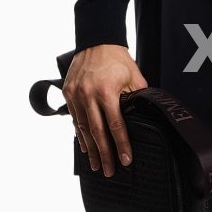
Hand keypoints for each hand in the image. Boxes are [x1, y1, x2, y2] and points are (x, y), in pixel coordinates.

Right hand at [63, 44, 148, 175]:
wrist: (96, 40)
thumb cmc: (117, 58)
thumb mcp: (134, 77)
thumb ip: (137, 98)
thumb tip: (143, 117)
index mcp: (107, 92)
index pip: (116, 125)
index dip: (122, 145)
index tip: (126, 160)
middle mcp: (88, 95)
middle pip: (97, 132)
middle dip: (105, 154)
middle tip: (110, 171)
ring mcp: (76, 95)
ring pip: (83, 129)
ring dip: (90, 149)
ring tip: (96, 165)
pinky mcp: (68, 93)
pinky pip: (74, 119)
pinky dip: (80, 135)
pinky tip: (85, 147)